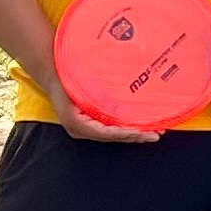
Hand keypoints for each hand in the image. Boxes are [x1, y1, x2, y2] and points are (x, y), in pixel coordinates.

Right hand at [43, 66, 159, 142]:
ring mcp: (84, 129)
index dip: (124, 133)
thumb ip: (95, 93)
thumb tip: (115, 96)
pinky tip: (141, 126)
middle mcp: (79, 130)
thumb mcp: (79, 83)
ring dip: (134, 133)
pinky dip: (126, 129)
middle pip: (112, 137)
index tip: (140, 132)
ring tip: (155, 132)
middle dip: (135, 136)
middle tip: (156, 134)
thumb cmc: (65, 76)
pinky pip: (110, 130)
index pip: (105, 133)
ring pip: (113, 135)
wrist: (54, 73)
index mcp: (76, 122)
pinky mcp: (90, 125)